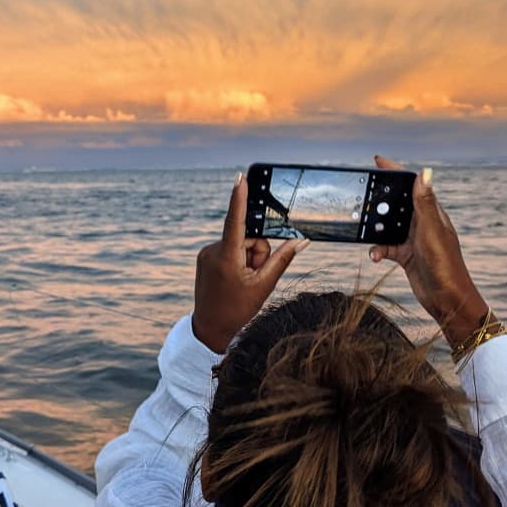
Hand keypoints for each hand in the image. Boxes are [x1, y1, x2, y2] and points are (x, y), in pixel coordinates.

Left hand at [193, 174, 308, 353]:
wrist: (210, 329)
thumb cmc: (238, 311)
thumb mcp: (264, 285)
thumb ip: (282, 259)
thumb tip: (301, 240)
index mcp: (226, 257)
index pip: (236, 220)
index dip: (239, 197)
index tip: (240, 178)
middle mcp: (213, 250)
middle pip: (249, 237)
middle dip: (258, 253)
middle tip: (254, 276)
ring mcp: (207, 253)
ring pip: (240, 243)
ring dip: (248, 258)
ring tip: (243, 281)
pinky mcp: (205, 257)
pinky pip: (230, 249)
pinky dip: (238, 260)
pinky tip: (235, 278)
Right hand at [368, 155, 487, 345]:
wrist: (446, 299)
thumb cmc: (445, 264)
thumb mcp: (431, 231)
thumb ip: (425, 203)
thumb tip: (425, 172)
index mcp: (431, 213)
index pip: (412, 185)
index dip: (395, 172)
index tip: (377, 161)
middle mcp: (421, 223)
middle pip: (395, 204)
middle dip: (378, 202)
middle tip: (360, 199)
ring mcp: (412, 239)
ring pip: (386, 226)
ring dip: (374, 231)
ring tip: (364, 231)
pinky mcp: (404, 255)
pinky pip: (384, 246)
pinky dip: (377, 250)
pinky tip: (375, 257)